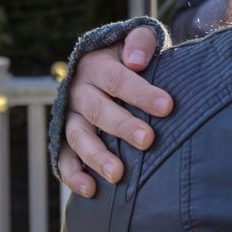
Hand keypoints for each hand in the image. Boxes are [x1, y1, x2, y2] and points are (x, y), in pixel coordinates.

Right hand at [56, 27, 170, 197]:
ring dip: (96, 156)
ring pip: (78, 137)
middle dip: (122, 126)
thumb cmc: (131, 58)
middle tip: (147, 140)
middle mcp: (78, 92)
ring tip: (118, 174)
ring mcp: (70, 117)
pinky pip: (64, 158)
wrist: (106, 67)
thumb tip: (136, 61)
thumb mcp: (136, 41)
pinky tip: (90, 190)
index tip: (167, 106)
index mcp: (95, 65)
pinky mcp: (66, 139)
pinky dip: (73, 175)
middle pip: (98, 110)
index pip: (117, 79)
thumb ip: (140, 42)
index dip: (141, 93)